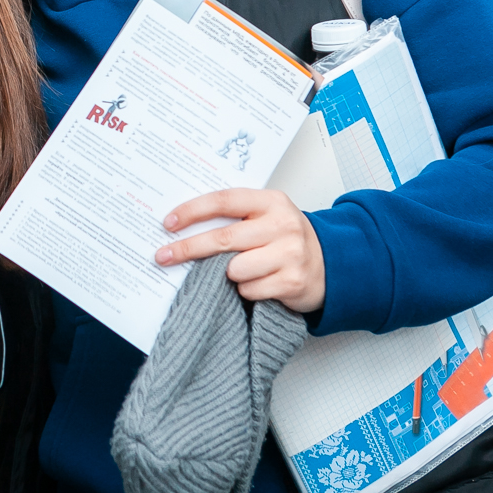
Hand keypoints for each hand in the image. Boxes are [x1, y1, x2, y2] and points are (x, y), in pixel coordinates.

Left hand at [156, 188, 325, 312]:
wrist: (330, 265)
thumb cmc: (285, 240)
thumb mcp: (265, 217)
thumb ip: (235, 216)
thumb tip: (182, 226)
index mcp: (271, 201)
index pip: (224, 200)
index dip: (192, 211)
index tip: (169, 222)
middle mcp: (283, 224)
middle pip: (224, 238)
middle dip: (188, 249)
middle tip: (163, 256)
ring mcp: (290, 253)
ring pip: (235, 269)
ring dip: (228, 275)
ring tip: (242, 272)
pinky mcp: (292, 281)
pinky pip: (249, 290)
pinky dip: (247, 291)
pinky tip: (260, 284)